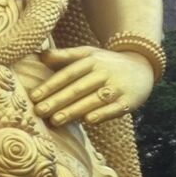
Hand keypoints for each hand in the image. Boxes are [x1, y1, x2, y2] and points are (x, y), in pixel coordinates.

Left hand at [31, 47, 153, 125]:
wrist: (142, 67)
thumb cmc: (104, 63)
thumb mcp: (86, 54)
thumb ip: (64, 56)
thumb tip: (40, 54)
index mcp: (91, 61)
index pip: (68, 74)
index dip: (50, 85)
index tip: (33, 96)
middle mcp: (104, 73)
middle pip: (78, 88)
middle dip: (57, 100)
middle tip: (38, 111)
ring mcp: (118, 87)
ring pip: (93, 100)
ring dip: (74, 111)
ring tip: (55, 120)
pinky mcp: (130, 101)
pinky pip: (115, 108)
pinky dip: (103, 114)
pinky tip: (88, 121)